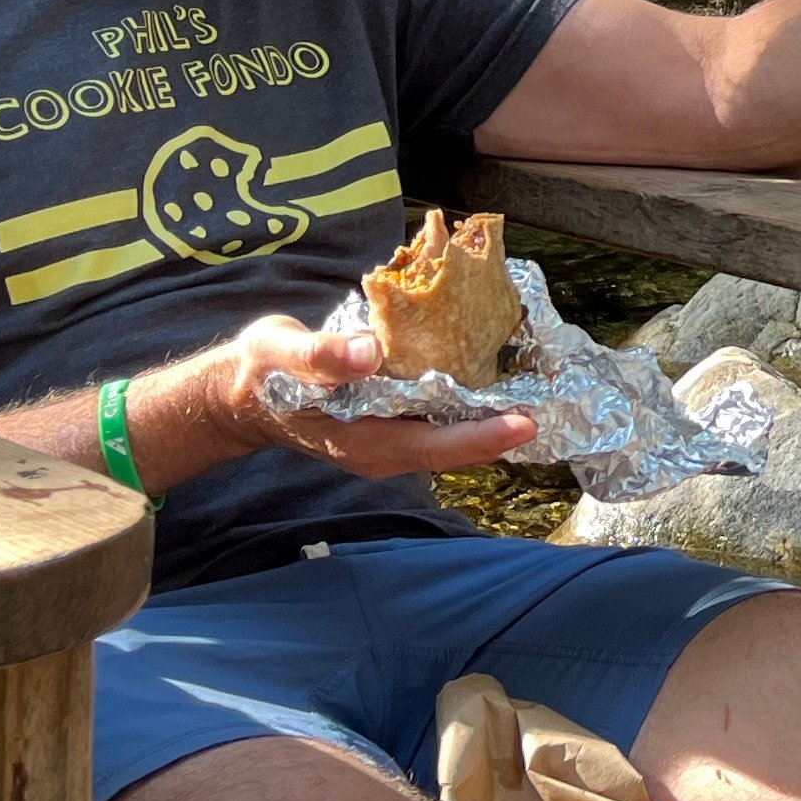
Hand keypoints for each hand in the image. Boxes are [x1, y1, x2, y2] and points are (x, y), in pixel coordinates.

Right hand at [216, 313, 534, 474]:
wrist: (244, 392)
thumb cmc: (263, 371)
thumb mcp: (282, 352)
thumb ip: (320, 356)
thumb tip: (366, 353)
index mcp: (362, 440)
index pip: (431, 444)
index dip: (479, 437)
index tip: (524, 422)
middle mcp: (383, 448)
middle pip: (453, 446)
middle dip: (501, 430)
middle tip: (557, 405)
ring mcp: (389, 439)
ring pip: (450, 435)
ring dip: (492, 418)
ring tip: (543, 392)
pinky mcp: (392, 422)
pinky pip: (439, 419)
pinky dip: (469, 404)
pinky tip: (497, 377)